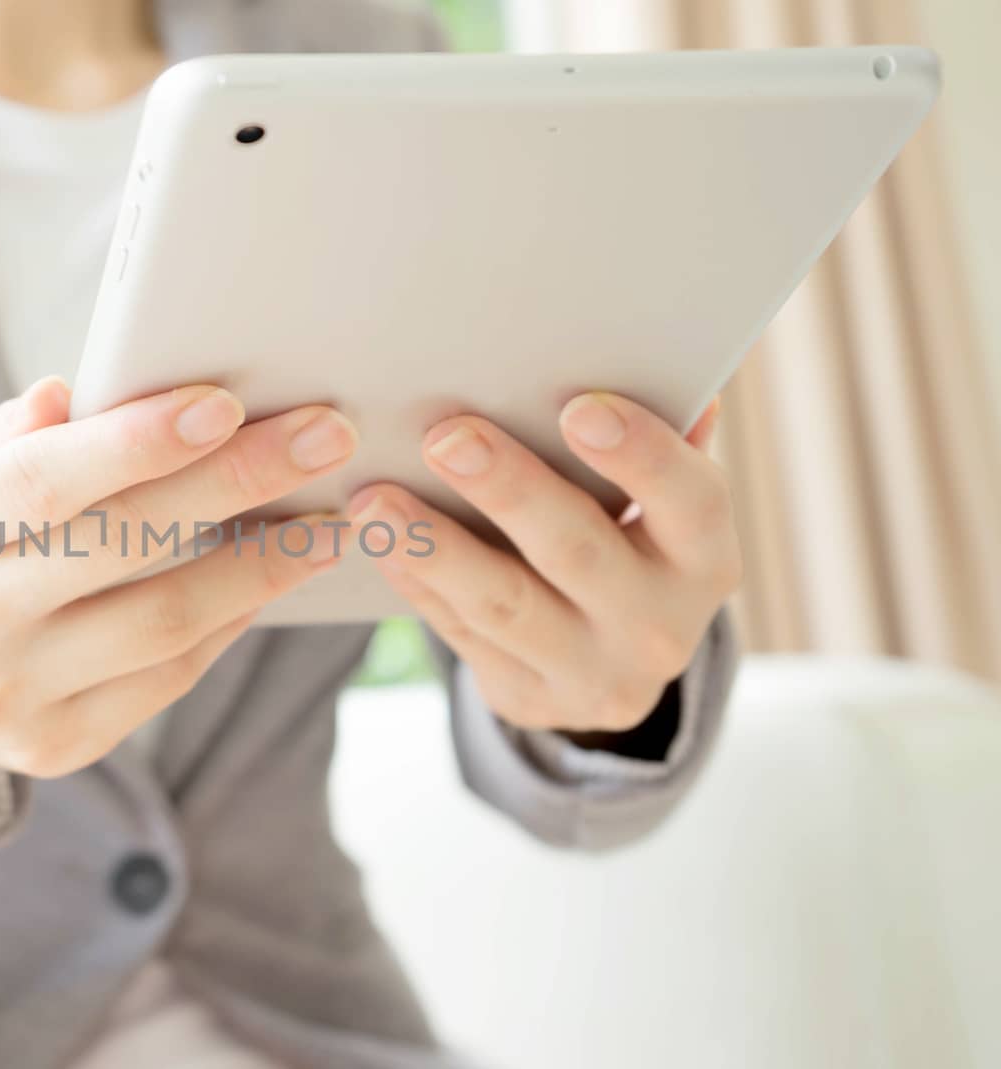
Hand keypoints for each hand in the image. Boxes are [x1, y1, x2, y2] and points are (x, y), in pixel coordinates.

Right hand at [0, 377, 358, 800]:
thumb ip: (12, 436)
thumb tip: (80, 393)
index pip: (41, 482)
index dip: (136, 443)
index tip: (226, 404)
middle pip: (123, 545)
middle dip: (237, 482)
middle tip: (327, 436)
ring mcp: (11, 695)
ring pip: (165, 620)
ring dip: (263, 563)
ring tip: (329, 517)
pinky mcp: (60, 747)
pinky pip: (172, 674)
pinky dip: (233, 618)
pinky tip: (276, 574)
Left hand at [349, 393, 739, 735]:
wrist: (610, 663)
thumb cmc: (629, 541)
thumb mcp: (660, 504)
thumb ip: (659, 437)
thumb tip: (657, 356)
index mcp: (705, 559)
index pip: (690, 503)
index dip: (642, 456)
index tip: (580, 408)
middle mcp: (658, 626)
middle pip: (577, 552)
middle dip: (509, 491)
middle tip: (446, 437)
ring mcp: (590, 674)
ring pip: (503, 605)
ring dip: (435, 547)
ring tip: (377, 499)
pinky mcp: (526, 698)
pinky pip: (460, 634)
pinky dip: (416, 583)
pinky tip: (378, 540)